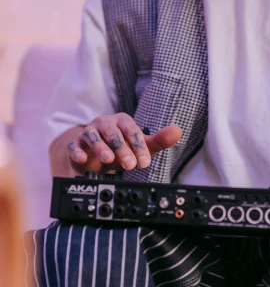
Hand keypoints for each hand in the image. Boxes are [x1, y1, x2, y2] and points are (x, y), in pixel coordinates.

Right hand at [66, 114, 181, 174]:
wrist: (96, 158)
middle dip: (122, 149)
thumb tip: (178, 131)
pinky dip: (78, 152)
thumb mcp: (141, 146)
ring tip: (108, 160)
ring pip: (93, 137)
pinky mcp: (76, 144)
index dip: (139, 146)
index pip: (132, 131)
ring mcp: (89, 132)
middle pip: (113, 133)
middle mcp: (105, 123)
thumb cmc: (121, 149)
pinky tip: (83, 160)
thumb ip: (160, 140)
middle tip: (130, 165)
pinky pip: (75, 146)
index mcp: (122, 121)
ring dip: (100, 148)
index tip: (145, 162)